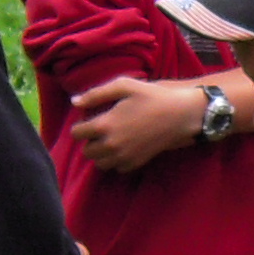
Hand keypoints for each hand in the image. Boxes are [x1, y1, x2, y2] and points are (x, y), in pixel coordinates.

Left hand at [71, 72, 203, 172]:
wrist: (179, 115)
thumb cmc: (151, 97)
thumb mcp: (123, 86)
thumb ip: (96, 94)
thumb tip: (74, 102)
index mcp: (105, 124)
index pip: (76, 133)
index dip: (80, 126)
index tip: (90, 120)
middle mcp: (111, 144)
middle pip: (86, 152)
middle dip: (90, 141)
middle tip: (101, 131)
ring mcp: (124, 156)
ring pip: (99, 163)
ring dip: (101, 153)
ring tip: (111, 140)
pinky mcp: (136, 163)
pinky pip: (117, 168)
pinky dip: (116, 160)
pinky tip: (124, 147)